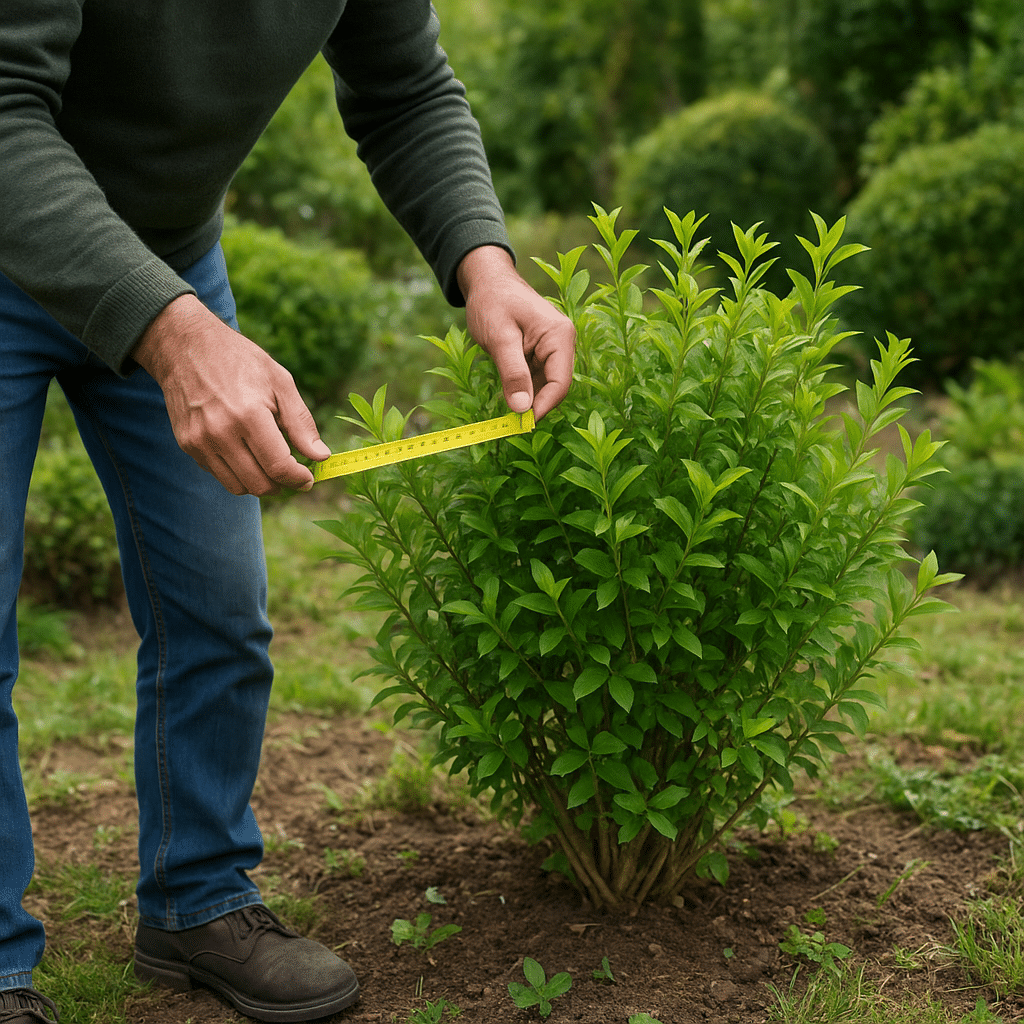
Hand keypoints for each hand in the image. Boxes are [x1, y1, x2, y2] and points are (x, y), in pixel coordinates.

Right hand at [132, 295, 330, 495]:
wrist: (185, 347)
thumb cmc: (240, 361)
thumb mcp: (280, 382)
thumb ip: (301, 423)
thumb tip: (321, 457)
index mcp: (248, 415)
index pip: (278, 466)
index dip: (298, 479)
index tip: (308, 478)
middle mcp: (220, 433)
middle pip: (259, 484)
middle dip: (282, 485)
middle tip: (293, 474)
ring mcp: (200, 441)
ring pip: (238, 487)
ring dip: (260, 483)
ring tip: (271, 465)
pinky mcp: (187, 445)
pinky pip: (219, 475)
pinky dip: (238, 473)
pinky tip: (246, 453)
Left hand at [457, 246, 574, 420]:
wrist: (485, 281)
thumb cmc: (492, 302)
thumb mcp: (499, 338)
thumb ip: (512, 373)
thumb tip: (522, 409)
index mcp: (559, 336)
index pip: (560, 383)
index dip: (543, 407)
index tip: (522, 424)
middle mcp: (561, 343)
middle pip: (554, 387)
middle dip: (534, 406)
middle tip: (510, 425)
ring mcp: (551, 349)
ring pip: (544, 386)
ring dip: (526, 400)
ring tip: (505, 415)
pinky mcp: (539, 354)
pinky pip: (535, 380)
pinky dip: (521, 391)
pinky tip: (507, 398)